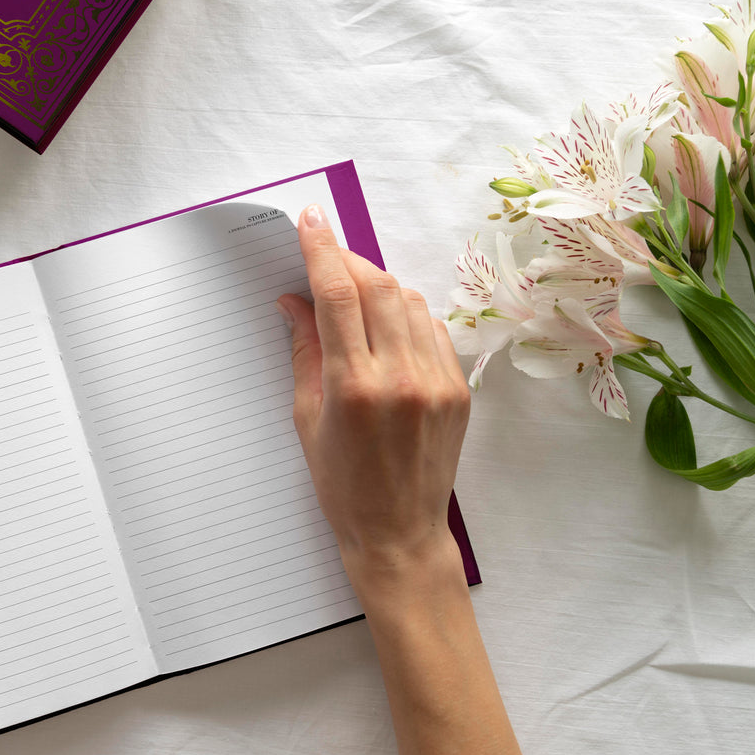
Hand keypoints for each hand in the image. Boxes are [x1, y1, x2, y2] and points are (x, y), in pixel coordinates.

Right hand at [280, 207, 555, 754]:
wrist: (399, 534)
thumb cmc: (341, 486)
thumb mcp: (306, 419)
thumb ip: (304, 351)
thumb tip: (294, 299)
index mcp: (354, 386)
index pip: (337, 295)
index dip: (321, 250)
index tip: (309, 220)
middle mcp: (401, 376)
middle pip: (378, 286)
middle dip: (348, 263)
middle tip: (326, 257)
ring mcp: (437, 380)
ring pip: (409, 300)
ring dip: (379, 285)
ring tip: (353, 292)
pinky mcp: (459, 388)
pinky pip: (432, 328)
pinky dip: (407, 314)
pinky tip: (387, 324)